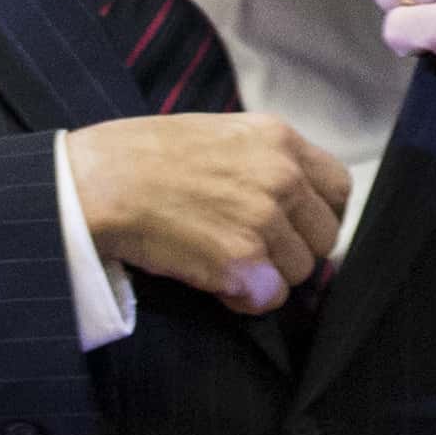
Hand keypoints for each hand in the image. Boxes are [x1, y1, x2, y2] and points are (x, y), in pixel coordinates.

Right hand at [65, 111, 353, 313]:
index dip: (318, 215)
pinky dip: (245, 299)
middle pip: (324, 235)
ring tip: (224, 263)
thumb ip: (263, 163)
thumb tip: (291, 204)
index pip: (338, 188)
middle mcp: (283, 176)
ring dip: (267, 276)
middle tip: (254, 253)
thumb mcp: (219, 135)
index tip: (295, 229)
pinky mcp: (241, 260)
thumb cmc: (142, 157)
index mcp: (279, 138)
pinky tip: (215, 283)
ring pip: (299, 270)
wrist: (97, 182)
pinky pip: (268, 298)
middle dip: (294, 251)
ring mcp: (265, 218)